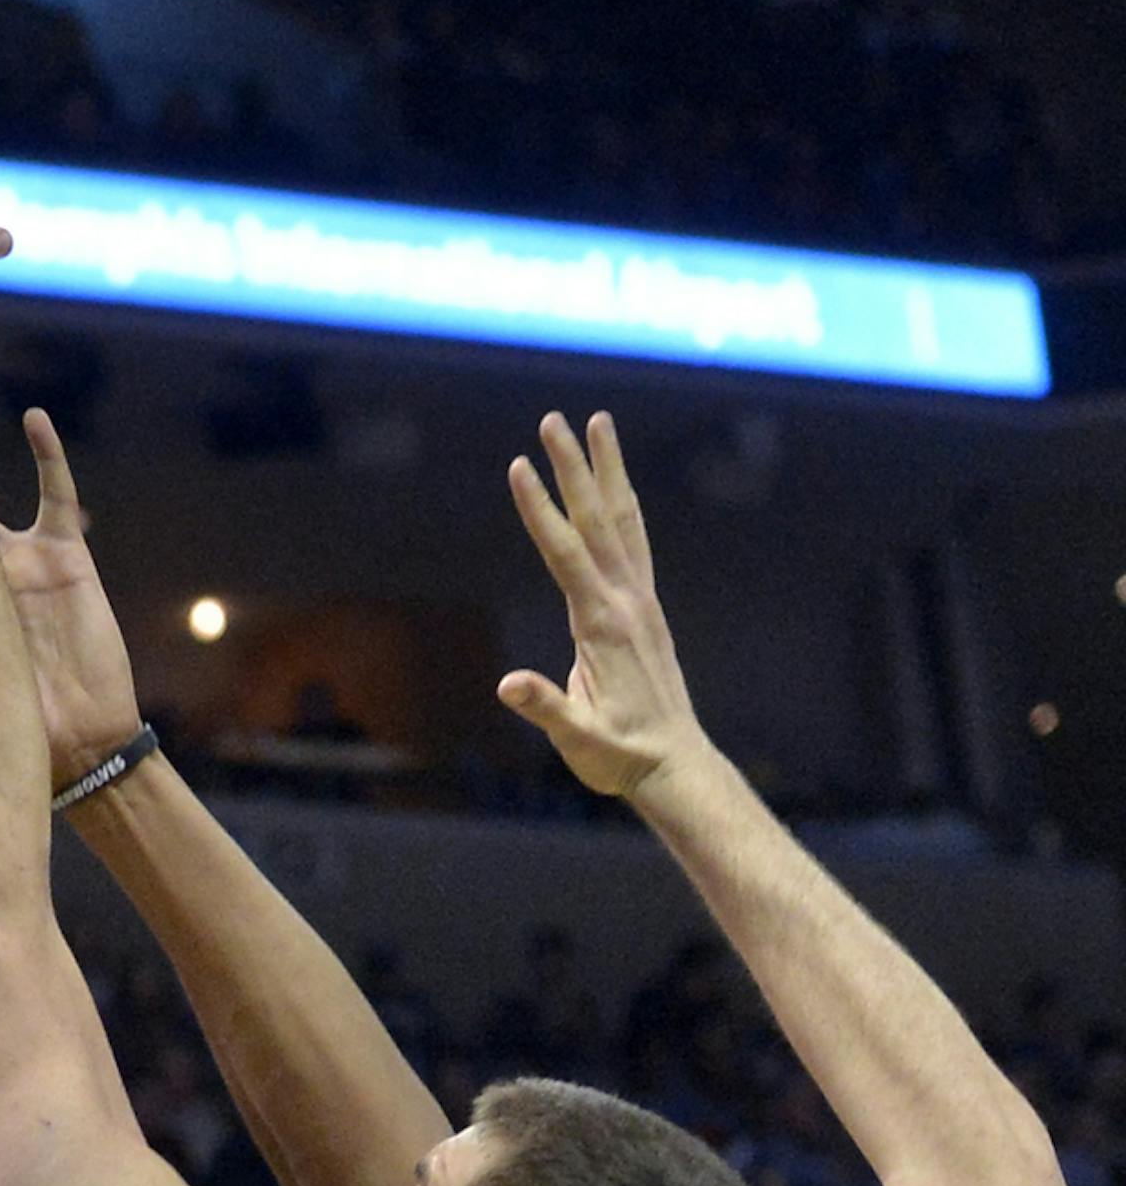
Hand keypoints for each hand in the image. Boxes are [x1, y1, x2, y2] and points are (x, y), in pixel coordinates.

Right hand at [498, 412, 709, 805]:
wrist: (675, 766)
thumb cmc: (621, 758)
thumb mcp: (580, 742)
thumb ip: (547, 709)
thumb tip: (509, 685)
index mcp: (603, 626)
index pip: (565, 555)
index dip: (540, 510)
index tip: (518, 467)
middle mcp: (627, 602)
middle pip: (596, 520)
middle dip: (573, 467)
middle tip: (552, 419)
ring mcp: (642, 602)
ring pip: (623, 521)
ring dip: (607, 471)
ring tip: (597, 422)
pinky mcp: (647, 610)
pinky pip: (634, 543)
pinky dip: (623, 506)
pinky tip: (616, 488)